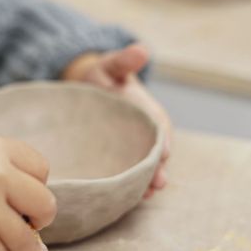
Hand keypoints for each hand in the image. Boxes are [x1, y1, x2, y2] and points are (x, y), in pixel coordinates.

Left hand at [62, 44, 171, 198]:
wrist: (86, 90)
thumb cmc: (102, 77)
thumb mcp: (111, 66)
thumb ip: (124, 61)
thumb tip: (141, 50)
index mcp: (148, 113)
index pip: (161, 129)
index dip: (164, 141)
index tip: (164, 153)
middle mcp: (143, 135)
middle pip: (155, 155)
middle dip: (158, 170)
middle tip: (158, 184)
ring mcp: (130, 149)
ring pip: (142, 169)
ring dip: (145, 183)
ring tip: (144, 197)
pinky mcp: (115, 160)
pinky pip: (125, 175)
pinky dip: (127, 187)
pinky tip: (122, 200)